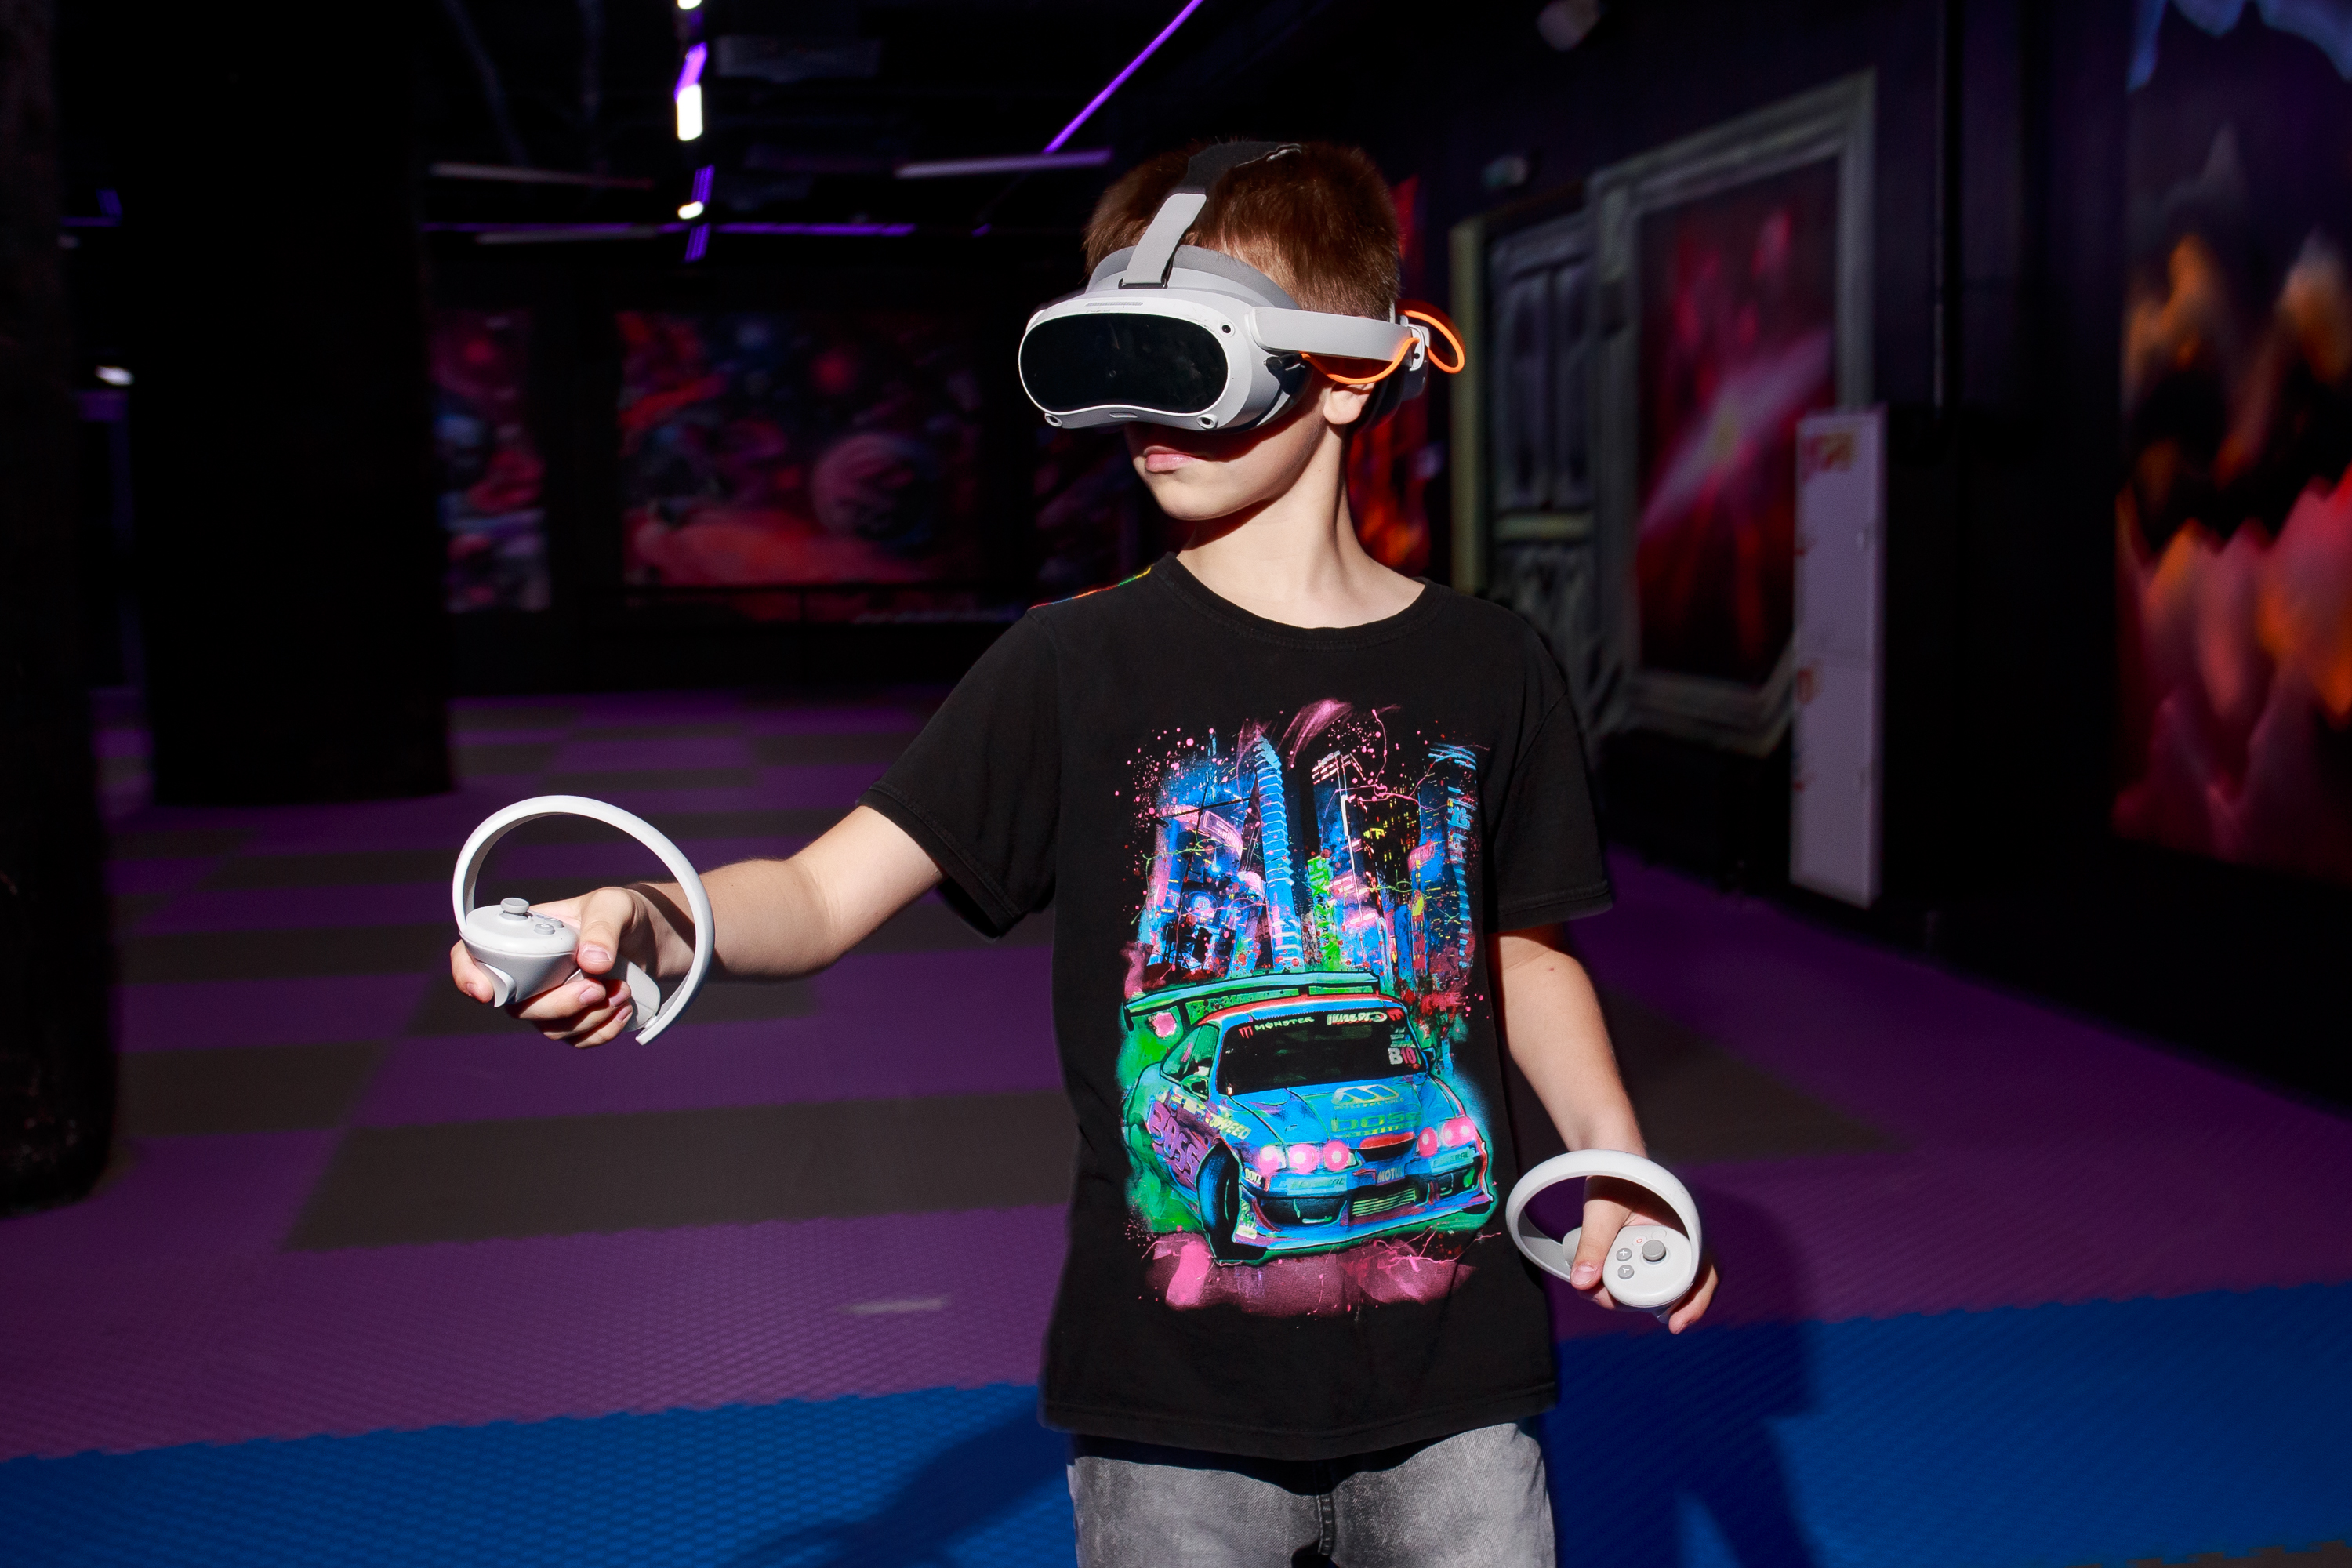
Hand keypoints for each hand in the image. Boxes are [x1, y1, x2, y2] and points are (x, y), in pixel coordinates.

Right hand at [447, 885, 659, 1048]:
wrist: (657, 938)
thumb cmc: (627, 912)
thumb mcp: (615, 905)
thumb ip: (603, 927)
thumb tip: (591, 962)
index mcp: (524, 935)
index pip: (475, 954)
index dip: (468, 974)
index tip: (486, 993)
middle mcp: (530, 971)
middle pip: (517, 1005)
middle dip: (557, 1005)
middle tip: (597, 989)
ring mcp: (552, 998)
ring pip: (549, 1028)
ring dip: (588, 1018)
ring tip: (622, 992)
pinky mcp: (577, 1019)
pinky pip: (576, 1040)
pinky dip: (601, 1032)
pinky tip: (624, 1011)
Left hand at [1568, 1175, 1719, 1333]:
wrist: (1609, 1152)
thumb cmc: (1613, 1175)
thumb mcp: (1601, 1210)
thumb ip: (1593, 1244)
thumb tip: (1582, 1283)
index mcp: (1686, 1225)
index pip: (1703, 1273)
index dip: (1693, 1303)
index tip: (1675, 1324)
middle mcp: (1684, 1236)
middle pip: (1687, 1284)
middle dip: (1661, 1304)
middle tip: (1623, 1309)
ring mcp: (1667, 1243)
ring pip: (1666, 1281)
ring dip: (1639, 1295)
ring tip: (1602, 1293)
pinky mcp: (1649, 1247)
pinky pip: (1647, 1273)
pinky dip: (1630, 1283)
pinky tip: (1608, 1289)